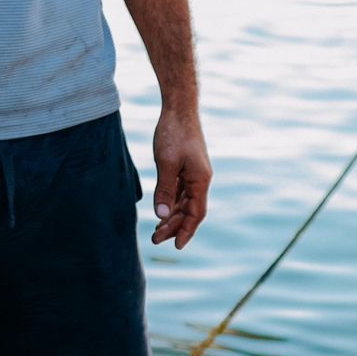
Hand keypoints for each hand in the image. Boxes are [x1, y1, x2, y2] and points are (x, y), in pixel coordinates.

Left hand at [150, 104, 211, 249]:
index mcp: (201, 180)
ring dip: (171, 216)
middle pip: (189, 210)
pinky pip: (179, 191)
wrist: (179, 108)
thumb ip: (164, 189)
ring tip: (156, 230)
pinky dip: (170, 202)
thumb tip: (160, 215)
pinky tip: (160, 210)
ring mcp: (194, 173)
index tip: (177, 246)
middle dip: (174, 226)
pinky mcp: (185, 167)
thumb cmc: (174, 133)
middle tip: (155, 240)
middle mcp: (200, 179)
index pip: (196, 213)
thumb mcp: (166, 163)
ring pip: (183, 202)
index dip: (187, 230)